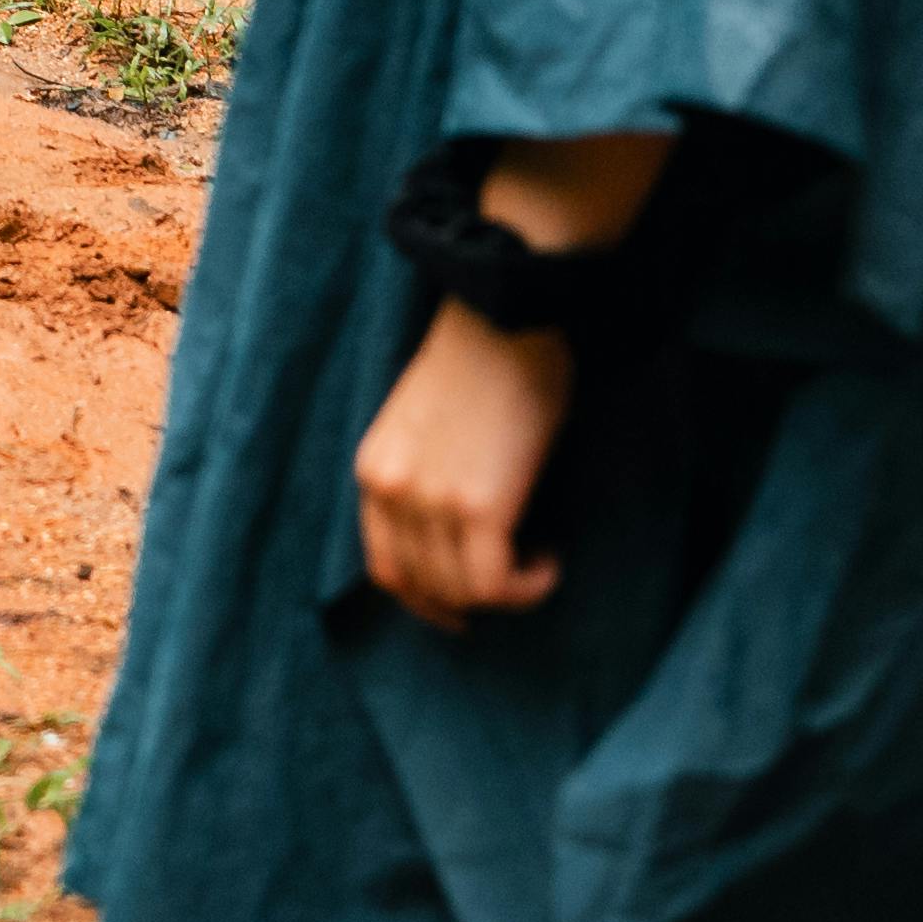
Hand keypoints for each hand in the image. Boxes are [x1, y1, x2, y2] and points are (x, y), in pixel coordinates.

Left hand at [354, 300, 580, 629]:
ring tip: (537, 562)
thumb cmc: (484, 362)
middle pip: (423, 588)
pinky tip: (548, 562)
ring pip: (462, 592)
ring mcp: (430, 500)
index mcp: (374, 470)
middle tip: (513, 584)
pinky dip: (527, 587)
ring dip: (507, 591)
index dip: (426, 598)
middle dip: (470, 601)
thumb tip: (456, 538)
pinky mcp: (478, 505)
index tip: (463, 603)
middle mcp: (391, 491)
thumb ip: (424, 478)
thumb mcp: (427, 426)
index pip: (386, 567)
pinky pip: (495, 583)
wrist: (509, 318)